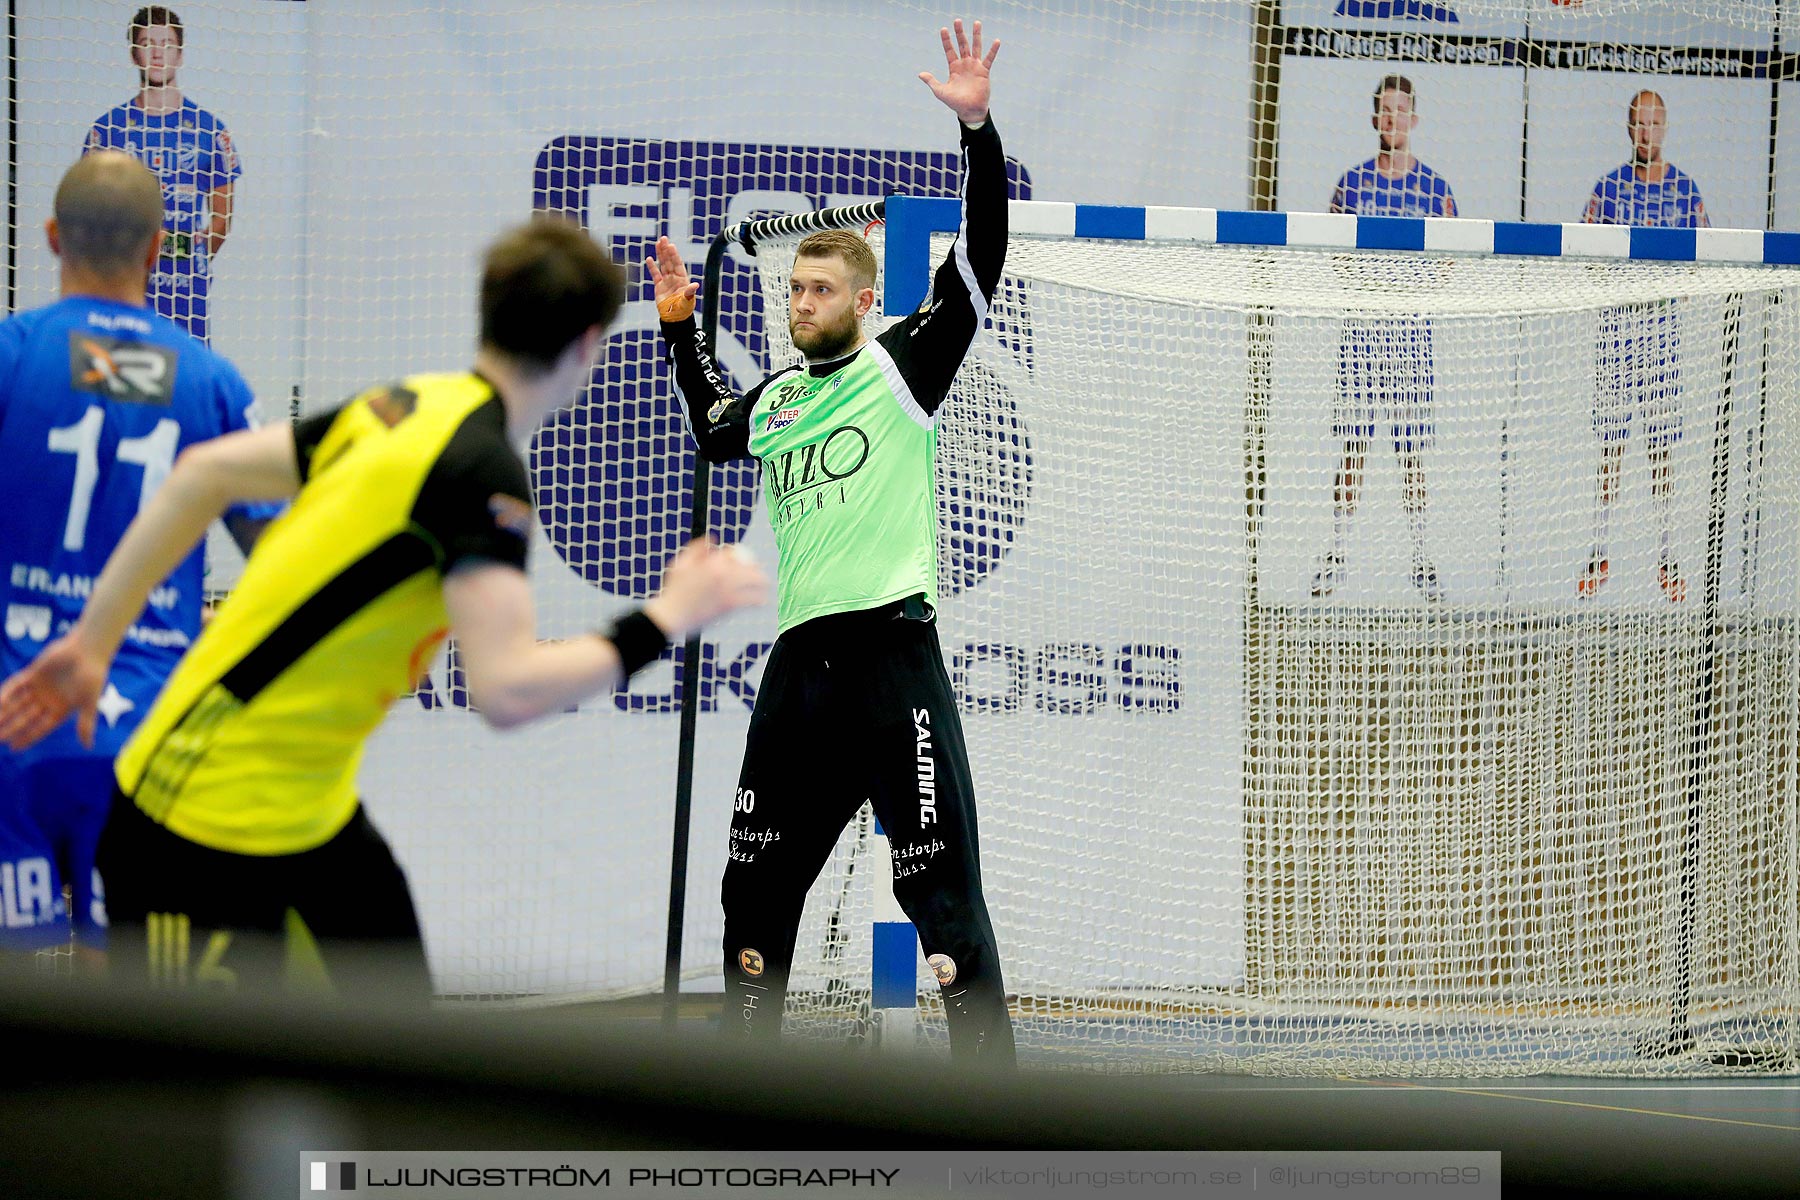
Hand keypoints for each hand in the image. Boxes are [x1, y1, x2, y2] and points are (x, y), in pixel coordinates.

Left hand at [0, 632, 108, 750]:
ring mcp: (39, 687)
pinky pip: (15, 685)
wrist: (88, 650)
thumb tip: (88, 747)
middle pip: (25, 717)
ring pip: (17, 703)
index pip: (40, 727)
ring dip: (4, 713)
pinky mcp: (32, 674)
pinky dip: (5, 694)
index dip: (27, 737)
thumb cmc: (93, 677)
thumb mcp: (89, 703)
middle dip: (11, 728)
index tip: (13, 748)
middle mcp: (47, 700)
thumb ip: (85, 724)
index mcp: (61, 709)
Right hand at [643, 538, 769, 641]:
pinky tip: (761, 601)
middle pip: (750, 566)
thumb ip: (696, 548)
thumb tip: (712, 538)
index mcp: (713, 562)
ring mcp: (728, 590)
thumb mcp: (680, 564)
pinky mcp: (731, 606)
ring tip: (765, 585)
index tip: (739, 561)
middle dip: (755, 567)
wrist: (673, 615)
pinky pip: (752, 601)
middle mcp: (724, 574)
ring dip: (762, 583)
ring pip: (755, 582)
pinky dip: (759, 600)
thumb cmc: (675, 590)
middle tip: (757, 572)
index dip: (738, 555)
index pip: (735, 554)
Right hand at [645, 235, 699, 322]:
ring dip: (660, 254)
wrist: (674, 319)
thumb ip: (690, 292)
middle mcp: (675, 278)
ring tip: (657, 243)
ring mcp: (667, 281)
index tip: (671, 245)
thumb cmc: (683, 310)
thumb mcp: (687, 301)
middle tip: (663, 239)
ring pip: (663, 265)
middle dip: (666, 250)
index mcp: (683, 279)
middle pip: (669, 261)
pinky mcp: (659, 286)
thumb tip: (696, 284)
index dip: (674, 255)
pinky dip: (652, 267)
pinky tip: (649, 258)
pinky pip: (655, 274)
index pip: (677, 264)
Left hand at [917, 18, 998, 125]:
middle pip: (962, 44)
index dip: (946, 40)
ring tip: (977, 23)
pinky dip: (993, 50)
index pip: (949, 50)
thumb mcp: (940, 91)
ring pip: (975, 47)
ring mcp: (975, 67)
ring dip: (976, 35)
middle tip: (957, 21)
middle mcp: (964, 64)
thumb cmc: (955, 103)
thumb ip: (932, 81)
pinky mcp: (984, 72)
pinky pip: (989, 59)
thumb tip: (920, 74)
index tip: (943, 29)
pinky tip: (996, 41)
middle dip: (959, 33)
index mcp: (954, 68)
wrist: (969, 111)